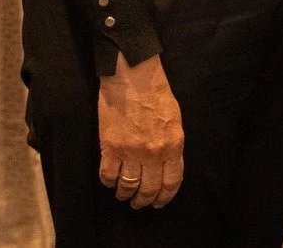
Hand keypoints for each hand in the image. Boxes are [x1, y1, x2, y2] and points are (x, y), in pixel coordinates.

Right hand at [96, 52, 184, 208]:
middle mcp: (153, 153)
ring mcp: (130, 152)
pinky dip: (108, 182)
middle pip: (149, 189)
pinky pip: (107, 175)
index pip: (172, 181)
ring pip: (127, 186)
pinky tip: (110, 181)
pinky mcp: (110, 147)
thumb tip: (166, 164)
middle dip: (144, 201)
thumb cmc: (157, 94)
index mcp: (173, 145)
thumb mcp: (175, 120)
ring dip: (125, 195)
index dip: (165, 197)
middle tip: (139, 203)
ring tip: (124, 195)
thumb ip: (172, 144)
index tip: (159, 202)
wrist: (133, 78)